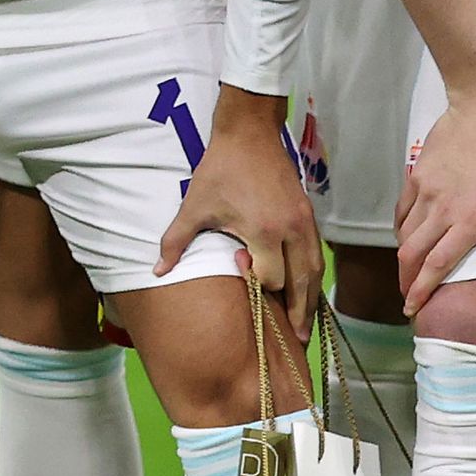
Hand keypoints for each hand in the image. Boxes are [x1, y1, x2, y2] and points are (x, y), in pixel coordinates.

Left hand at [161, 88, 323, 325]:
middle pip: (301, 283)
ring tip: (307, 326)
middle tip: (297, 341)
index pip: (271, 278)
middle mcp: (290, 230)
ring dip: (311, 299)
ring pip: (315, 271)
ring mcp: (304, 223)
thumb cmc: (219, 170)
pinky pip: (317, 255)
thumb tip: (157, 271)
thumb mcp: (194, 206)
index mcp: (263, 231)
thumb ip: (176, 241)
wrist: (249, 134)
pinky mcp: (309, 215)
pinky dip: (314, 277)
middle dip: (297, 312)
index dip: (258, 288)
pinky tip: (309, 292)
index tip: (246, 286)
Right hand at [397, 88, 475, 311]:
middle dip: (406, 281)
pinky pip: (403, 210)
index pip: (438, 264)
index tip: (413, 308)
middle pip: (412, 254)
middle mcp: (443, 211)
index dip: (422, 290)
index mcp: (472, 221)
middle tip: (408, 297)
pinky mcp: (418, 174)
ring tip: (408, 271)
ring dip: (404, 257)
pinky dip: (402, 229)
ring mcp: (427, 191)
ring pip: (405, 234)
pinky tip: (407, 235)